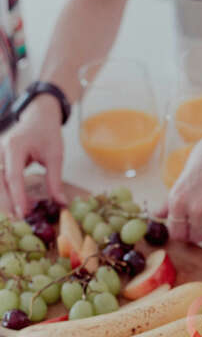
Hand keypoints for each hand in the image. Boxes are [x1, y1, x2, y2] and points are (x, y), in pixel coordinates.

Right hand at [0, 94, 65, 216]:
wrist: (38, 116)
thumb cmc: (47, 133)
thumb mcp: (55, 156)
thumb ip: (55, 180)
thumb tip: (60, 203)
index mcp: (15, 146)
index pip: (13, 176)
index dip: (17, 197)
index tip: (23, 213)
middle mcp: (1, 150)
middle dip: (7, 201)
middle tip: (18, 220)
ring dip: (4, 198)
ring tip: (16, 215)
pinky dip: (5, 192)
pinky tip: (15, 203)